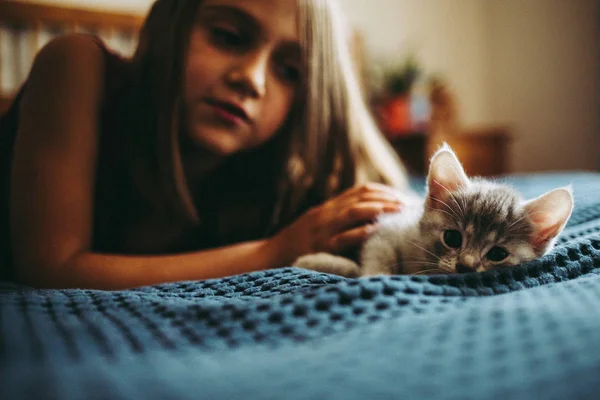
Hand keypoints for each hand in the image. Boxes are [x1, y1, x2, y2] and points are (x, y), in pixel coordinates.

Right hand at [271, 183, 403, 264]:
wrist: (265, 259)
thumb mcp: (317, 227)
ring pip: (353, 212)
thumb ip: (339, 222)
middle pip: (361, 198)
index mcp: (327, 209)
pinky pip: (341, 238)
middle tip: (411, 204)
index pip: (361, 191)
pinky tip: (376, 230)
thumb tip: (372, 222)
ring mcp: (321, 230)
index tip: (405, 197)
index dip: (385, 191)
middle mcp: (325, 214)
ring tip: (401, 212)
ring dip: (380, 209)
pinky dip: (360, 232)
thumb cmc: (296, 247)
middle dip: (388, 199)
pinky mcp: (318, 248)